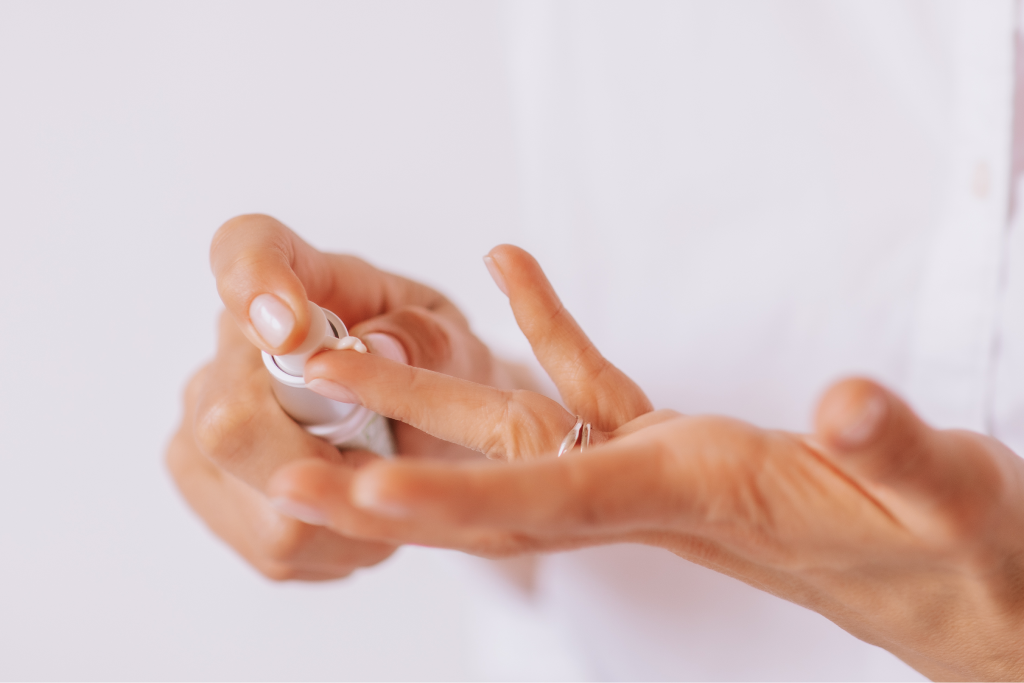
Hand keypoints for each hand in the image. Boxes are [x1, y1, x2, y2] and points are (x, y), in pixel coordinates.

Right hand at [166, 214, 504, 579]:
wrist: (420, 427)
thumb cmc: (430, 368)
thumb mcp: (454, 343)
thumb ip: (429, 339)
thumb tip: (382, 348)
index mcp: (294, 275)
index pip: (243, 251)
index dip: (252, 286)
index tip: (287, 328)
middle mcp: (230, 346)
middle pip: (229, 419)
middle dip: (326, 457)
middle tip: (384, 451)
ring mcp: (203, 419)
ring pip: (262, 498)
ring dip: (347, 505)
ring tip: (381, 476)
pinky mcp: (208, 486)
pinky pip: (275, 541)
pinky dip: (341, 538)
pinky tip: (359, 504)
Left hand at [267, 246, 1023, 681]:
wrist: (953, 586)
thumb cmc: (950, 553)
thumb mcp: (944, 500)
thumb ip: (896, 452)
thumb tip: (851, 403)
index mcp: (696, 496)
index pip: (550, 504)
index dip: (450, 503)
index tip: (353, 495)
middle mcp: (650, 489)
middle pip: (492, 481)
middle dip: (385, 476)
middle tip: (280, 459)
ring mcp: (653, 467)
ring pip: (518, 432)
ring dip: (429, 397)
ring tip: (345, 352)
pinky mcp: (677, 443)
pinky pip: (590, 384)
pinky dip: (547, 332)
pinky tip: (513, 276)